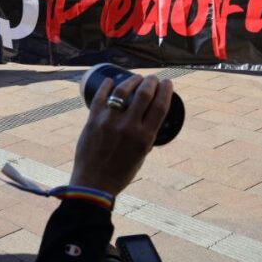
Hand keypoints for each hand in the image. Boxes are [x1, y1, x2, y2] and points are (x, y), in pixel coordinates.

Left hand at [69, 76, 172, 196]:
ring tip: (136, 78)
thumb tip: (145, 119)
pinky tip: (110, 80)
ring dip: (131, 81)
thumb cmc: (120, 173)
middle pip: (144, 94)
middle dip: (151, 82)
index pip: (160, 106)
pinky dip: (106, 86)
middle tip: (152, 78)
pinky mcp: (93, 120)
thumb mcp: (140, 156)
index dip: (166, 91)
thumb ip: (144, 137)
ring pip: (122, 91)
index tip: (168, 83)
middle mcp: (128, 127)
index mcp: (144, 138)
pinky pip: (100, 97)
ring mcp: (109, 122)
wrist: (93, 183)